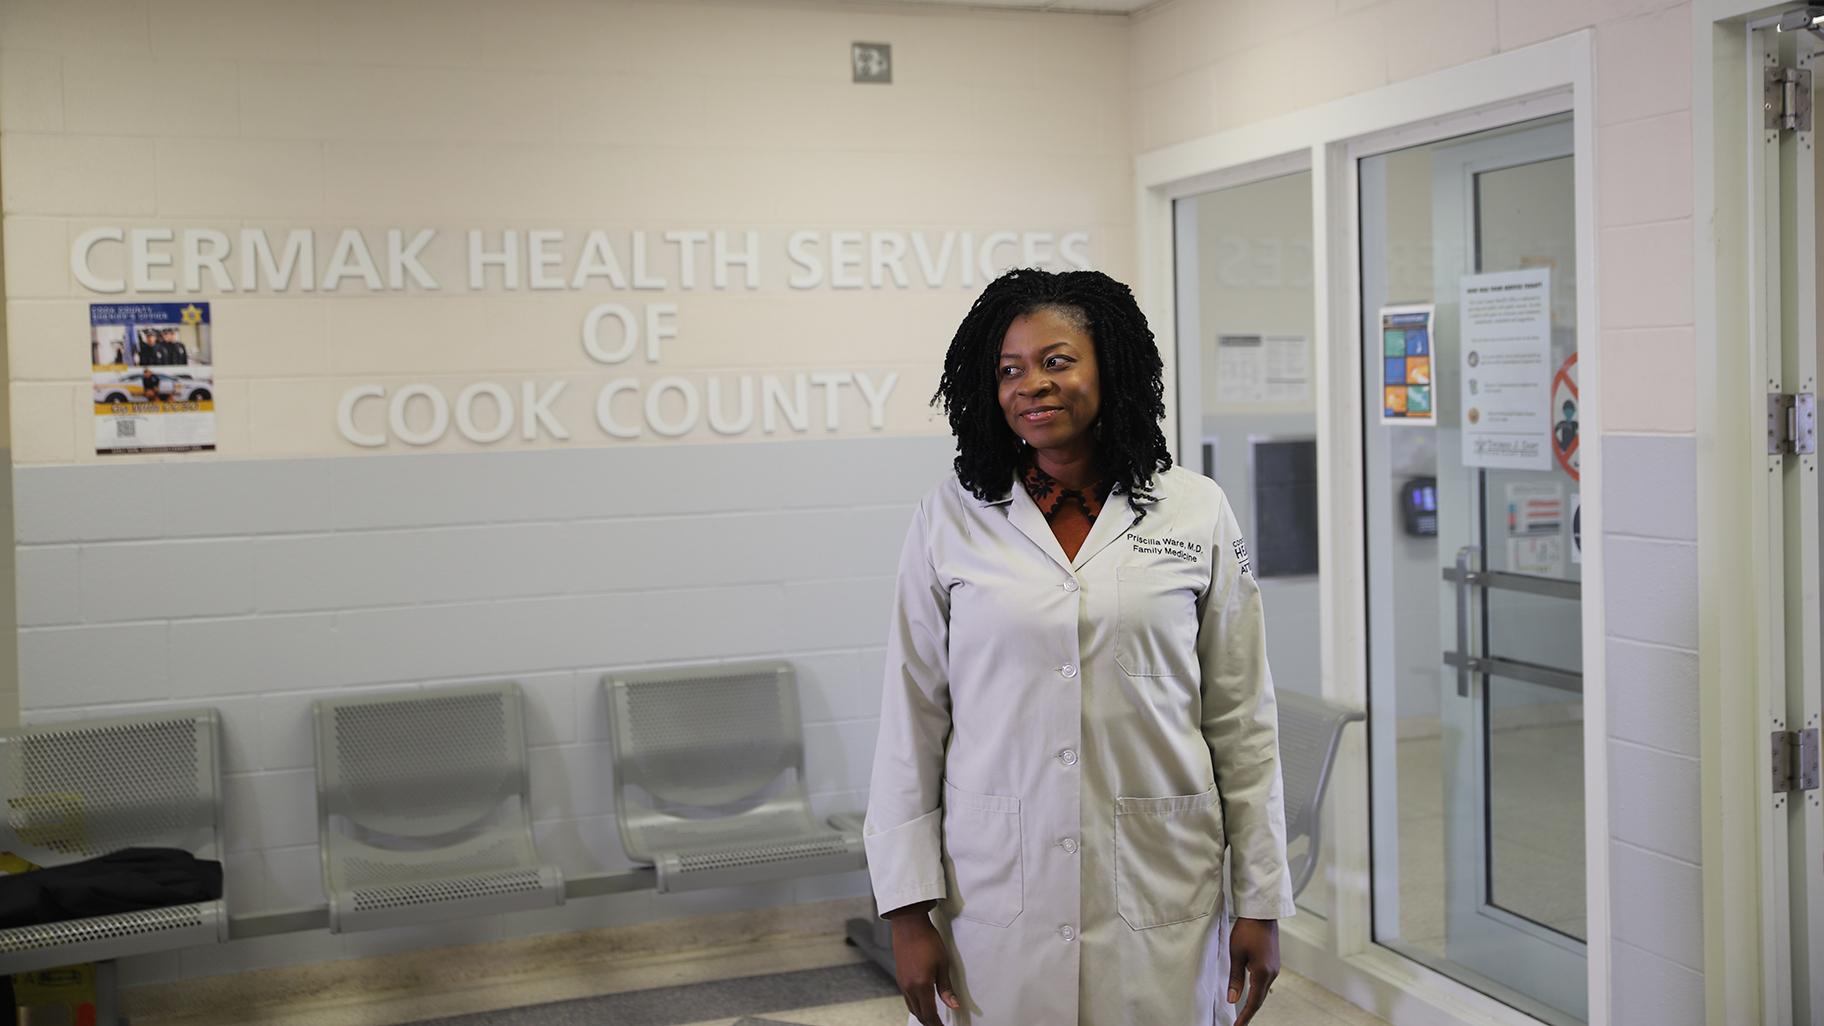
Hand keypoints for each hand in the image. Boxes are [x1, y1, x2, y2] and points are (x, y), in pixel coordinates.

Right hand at [886, 902, 959, 1025]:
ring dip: (922, 1015)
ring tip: (932, 1018)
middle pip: (919, 1014)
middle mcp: (909, 987)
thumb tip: (954, 1005)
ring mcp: (902, 983)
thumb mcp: (943, 965)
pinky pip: (907, 998)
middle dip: (930, 1023)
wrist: (909, 926)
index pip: (929, 1014)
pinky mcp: (899, 977)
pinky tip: (922, 1003)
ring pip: (912, 1007)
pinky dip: (915, 1005)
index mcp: (921, 986)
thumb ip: (946, 988)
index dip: (937, 1025)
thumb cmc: (927, 941)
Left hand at [1227, 916, 1278, 1025]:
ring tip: (1242, 1012)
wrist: (1262, 914)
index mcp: (1262, 973)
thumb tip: (1233, 999)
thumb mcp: (1236, 955)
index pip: (1253, 1002)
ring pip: (1263, 991)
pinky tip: (1250, 992)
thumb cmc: (1248, 930)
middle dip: (1249, 1012)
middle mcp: (1272, 973)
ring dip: (1253, 1001)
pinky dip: (1257, 990)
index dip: (1245, 1017)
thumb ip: (1235, 979)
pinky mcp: (1273, 963)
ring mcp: (1274, 968)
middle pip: (1260, 999)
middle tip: (1239, 1023)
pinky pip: (1265, 981)